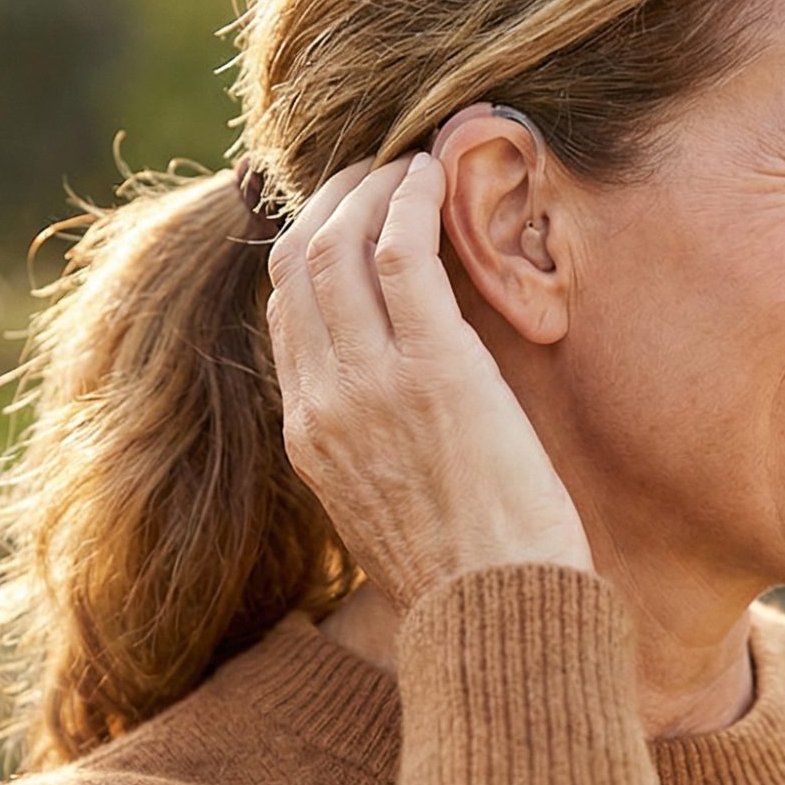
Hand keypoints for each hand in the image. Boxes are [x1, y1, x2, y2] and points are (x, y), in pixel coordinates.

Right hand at [264, 112, 594, 619]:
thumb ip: (380, 446)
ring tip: (411, 166)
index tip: (350, 217)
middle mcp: (320, 403)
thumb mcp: (396, 509)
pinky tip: (432, 179)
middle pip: (295, 264)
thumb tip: (406, 406)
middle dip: (331, 200)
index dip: (311, 248)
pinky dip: (409, 200)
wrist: (499, 619)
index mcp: (307, 438)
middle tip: (377, 172)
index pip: (285, 313)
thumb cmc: (474, 576)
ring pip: (334, 243)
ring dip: (370, 188)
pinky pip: (398, 249)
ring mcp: (368, 384)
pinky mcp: (430, 367)